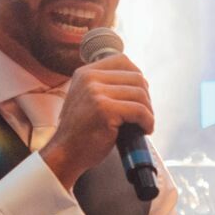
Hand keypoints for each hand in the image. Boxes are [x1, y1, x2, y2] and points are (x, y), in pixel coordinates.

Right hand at [40, 39, 154, 188]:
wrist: (65, 154)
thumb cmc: (82, 132)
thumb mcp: (88, 99)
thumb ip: (106, 86)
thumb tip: (140, 82)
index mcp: (85, 73)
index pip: (122, 60)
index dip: (137, 78)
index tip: (139, 96)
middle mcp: (89, 78)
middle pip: (136, 77)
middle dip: (146, 97)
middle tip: (144, 114)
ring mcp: (95, 93)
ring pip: (140, 94)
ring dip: (148, 111)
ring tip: (144, 124)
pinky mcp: (104, 109)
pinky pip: (140, 111)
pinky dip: (148, 121)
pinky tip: (145, 130)